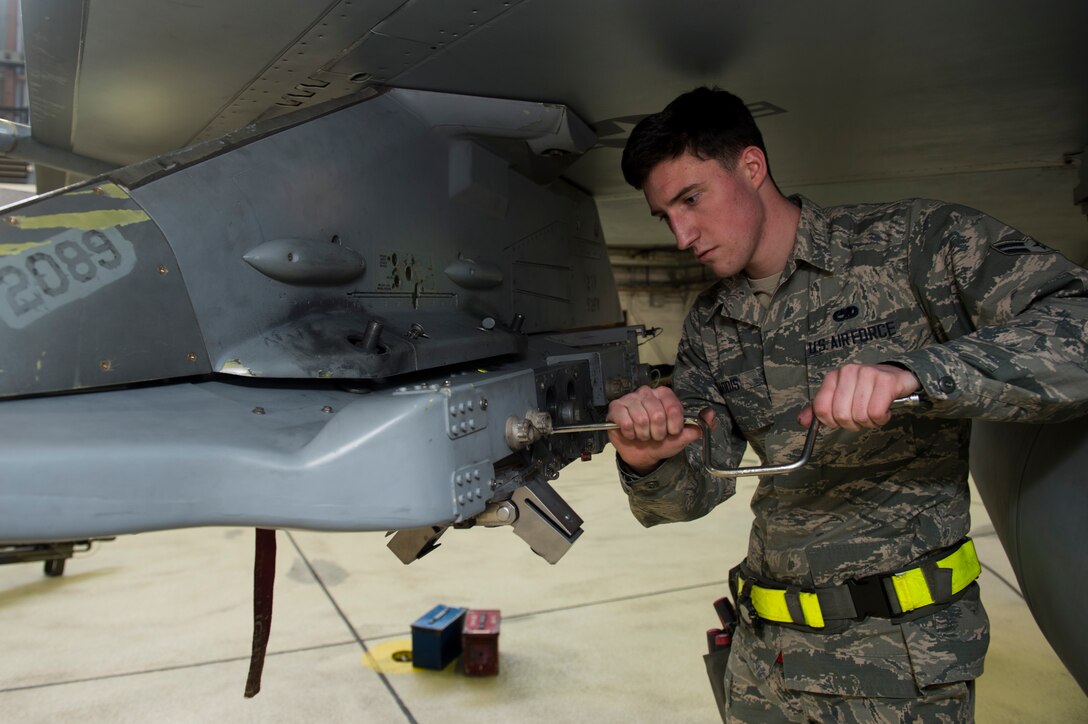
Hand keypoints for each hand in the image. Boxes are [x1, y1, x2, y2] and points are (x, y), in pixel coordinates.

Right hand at [607, 385, 703, 474]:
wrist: (644, 453)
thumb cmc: (663, 441)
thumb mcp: (683, 436)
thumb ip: (699, 426)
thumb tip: (710, 414)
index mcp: (664, 394)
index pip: (672, 406)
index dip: (673, 424)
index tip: (672, 432)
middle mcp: (646, 392)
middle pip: (656, 414)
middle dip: (657, 433)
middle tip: (655, 436)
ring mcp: (629, 399)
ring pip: (640, 419)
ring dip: (644, 435)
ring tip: (643, 436)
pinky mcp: (615, 408)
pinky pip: (624, 421)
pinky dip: (630, 433)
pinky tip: (631, 434)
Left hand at [798, 363, 920, 431]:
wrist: (896, 375)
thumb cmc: (867, 389)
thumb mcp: (840, 397)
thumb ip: (821, 409)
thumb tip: (802, 421)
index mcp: (833, 377)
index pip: (821, 408)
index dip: (831, 421)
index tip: (841, 420)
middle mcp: (848, 372)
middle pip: (841, 415)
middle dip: (853, 423)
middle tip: (862, 416)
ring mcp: (867, 374)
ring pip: (860, 416)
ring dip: (869, 422)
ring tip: (875, 411)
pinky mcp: (886, 381)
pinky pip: (876, 413)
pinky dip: (881, 419)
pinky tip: (885, 410)